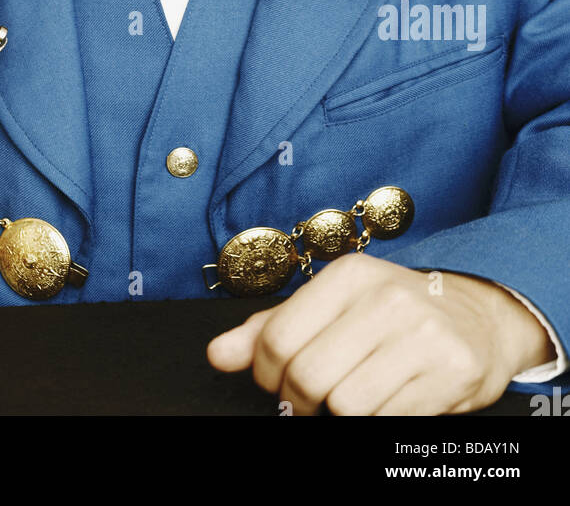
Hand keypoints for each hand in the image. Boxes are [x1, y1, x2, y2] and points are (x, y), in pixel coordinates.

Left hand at [206, 253, 553, 414]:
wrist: (477, 319)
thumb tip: (217, 355)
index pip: (278, 338)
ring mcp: (422, 334)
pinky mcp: (452, 372)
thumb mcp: (332, 306)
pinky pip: (386, 420)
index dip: (267, 374)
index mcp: (349, 274)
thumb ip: (272, 328)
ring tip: (351, 398)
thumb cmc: (392, 315)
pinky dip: (377, 421)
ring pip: (346, 406)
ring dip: (338, 416)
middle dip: (300, 402)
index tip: (278, 381)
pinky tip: (387, 401)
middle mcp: (386, 297)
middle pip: (308, 377)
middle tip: (312, 401)